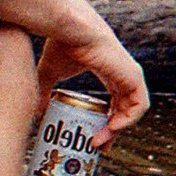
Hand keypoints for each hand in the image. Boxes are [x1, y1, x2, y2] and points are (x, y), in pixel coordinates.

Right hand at [27, 0, 150, 144]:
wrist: (71, 29)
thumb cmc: (63, 44)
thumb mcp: (51, 72)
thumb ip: (45, 89)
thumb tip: (37, 112)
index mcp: (109, 72)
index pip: (116, 102)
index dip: (107, 122)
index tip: (94, 136)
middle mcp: (122, 74)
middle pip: (124, 110)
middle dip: (111, 131)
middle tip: (96, 146)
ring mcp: (130, 75)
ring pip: (132, 111)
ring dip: (117, 129)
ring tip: (99, 141)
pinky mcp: (133, 76)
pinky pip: (139, 106)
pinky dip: (128, 120)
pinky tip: (111, 128)